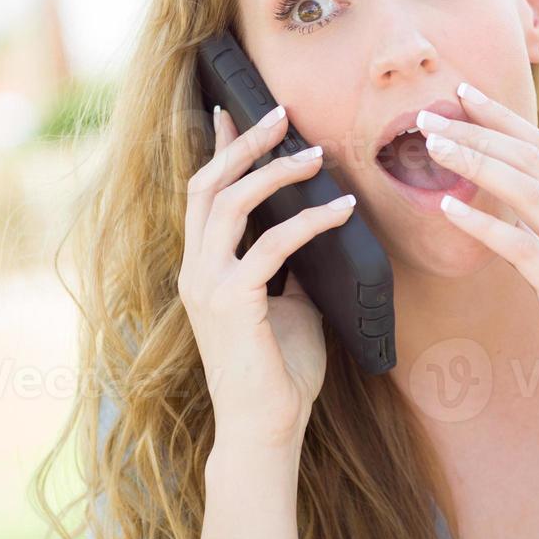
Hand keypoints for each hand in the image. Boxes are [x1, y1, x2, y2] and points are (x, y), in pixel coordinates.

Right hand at [178, 105, 355, 449]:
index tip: (232, 109)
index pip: (202, 193)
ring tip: (316, 153)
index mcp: (203, 267)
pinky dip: (310, 221)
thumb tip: (316, 227)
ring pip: (230, 204)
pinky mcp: (232, 303)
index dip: (217, 148)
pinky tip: (342, 210)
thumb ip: (290, 266)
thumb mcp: (289, 305)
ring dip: (275, 171)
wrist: (266, 428)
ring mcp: (207, 286)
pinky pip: (272, 246)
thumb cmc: (279, 370)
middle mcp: (195, 270)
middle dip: (244, 143)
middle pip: (207, 185)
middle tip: (280, 112)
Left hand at [416, 83, 538, 422]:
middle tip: (429, 113)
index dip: (503, 118)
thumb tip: (517, 218)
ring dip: (476, 162)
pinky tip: (448, 209)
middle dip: (478, 130)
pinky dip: (483, 224)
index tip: (465, 96)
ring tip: (433, 145)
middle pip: (530, 157)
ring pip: (525, 190)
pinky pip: (521, 247)